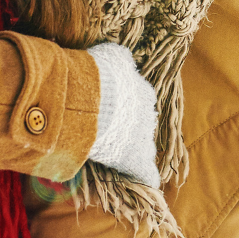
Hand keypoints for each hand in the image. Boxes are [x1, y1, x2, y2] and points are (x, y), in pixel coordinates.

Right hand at [84, 41, 159, 187]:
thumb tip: (122, 55)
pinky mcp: (136, 158)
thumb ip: (119, 58)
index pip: (139, 99)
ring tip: (121, 154)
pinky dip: (144, 176)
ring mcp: (142, 136)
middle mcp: (147, 112)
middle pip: (143, 123)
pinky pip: (145, 171)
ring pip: (144, 145)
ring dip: (134, 149)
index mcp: (141, 90)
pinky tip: (147, 182)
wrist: (91, 98)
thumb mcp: (110, 56)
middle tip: (114, 132)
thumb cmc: (96, 74)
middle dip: (131, 127)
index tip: (115, 109)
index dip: (126, 106)